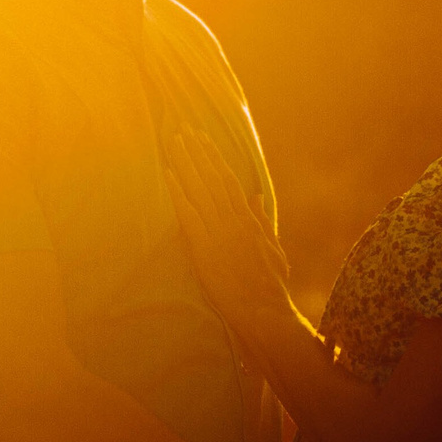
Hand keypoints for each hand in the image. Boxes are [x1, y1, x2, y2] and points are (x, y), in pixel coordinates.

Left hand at [166, 130, 293, 335]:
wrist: (265, 312)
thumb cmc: (270, 286)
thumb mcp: (273, 249)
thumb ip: (263, 222)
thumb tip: (256, 198)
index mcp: (249, 220)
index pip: (228, 181)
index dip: (214, 158)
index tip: (203, 139)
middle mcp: (233, 221)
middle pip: (212, 178)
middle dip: (198, 152)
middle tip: (183, 129)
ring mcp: (219, 234)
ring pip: (200, 190)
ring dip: (186, 163)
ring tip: (174, 142)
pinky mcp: (205, 250)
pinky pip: (189, 215)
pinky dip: (179, 193)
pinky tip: (169, 175)